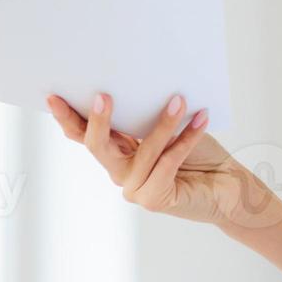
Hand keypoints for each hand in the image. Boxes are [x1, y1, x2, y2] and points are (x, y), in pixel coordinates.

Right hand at [47, 93, 278, 226]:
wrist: (228, 186)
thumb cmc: (200, 154)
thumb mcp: (167, 128)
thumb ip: (145, 116)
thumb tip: (133, 82)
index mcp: (118, 152)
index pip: (85, 136)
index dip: (68, 118)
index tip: (54, 96)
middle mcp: (121, 172)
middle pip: (97, 147)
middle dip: (98, 120)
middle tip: (103, 95)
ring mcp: (135, 188)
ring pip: (142, 152)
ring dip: (163, 124)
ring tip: (180, 100)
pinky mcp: (155, 199)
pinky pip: (168, 163)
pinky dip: (186, 139)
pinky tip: (200, 120)